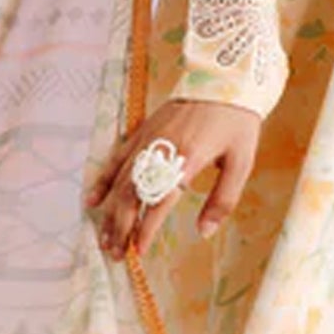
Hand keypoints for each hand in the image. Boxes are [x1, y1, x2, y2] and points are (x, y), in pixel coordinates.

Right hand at [85, 98, 261, 258]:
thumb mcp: (241, 162)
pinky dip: (103, 180)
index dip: (146, 229)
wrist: (225, 79)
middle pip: (131, 194)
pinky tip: (92, 200)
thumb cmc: (237, 122)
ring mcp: (147, 139)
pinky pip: (116, 158)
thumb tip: (203, 232)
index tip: (138, 251)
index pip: (158, 202)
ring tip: (104, 238)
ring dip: (110, 212)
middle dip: (120, 227)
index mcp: (186, 160)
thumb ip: (222, 200)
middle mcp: (160, 150)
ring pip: (120, 180)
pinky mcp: (142, 130)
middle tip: (114, 254)